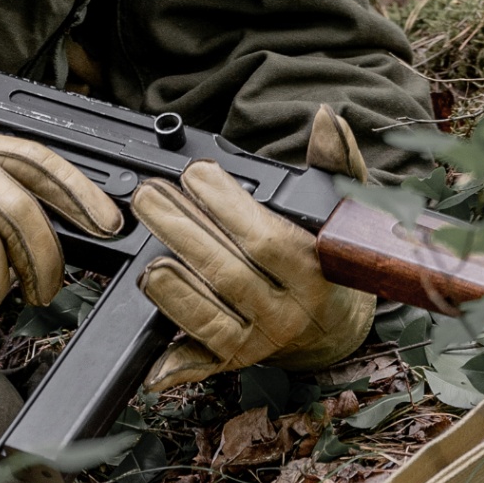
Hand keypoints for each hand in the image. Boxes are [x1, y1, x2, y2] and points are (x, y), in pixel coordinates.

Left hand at [131, 156, 374, 391]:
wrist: (335, 324)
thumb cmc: (329, 254)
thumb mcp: (339, 204)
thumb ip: (334, 161)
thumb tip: (326, 119)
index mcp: (315, 272)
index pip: (267, 241)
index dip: (228, 208)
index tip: (195, 173)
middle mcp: (288, 312)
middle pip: (228, 275)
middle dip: (184, 233)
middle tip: (148, 196)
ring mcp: (260, 340)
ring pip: (210, 319)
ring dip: (173, 289)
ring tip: (144, 255)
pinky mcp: (234, 359)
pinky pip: (203, 361)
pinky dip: (178, 362)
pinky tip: (154, 363)